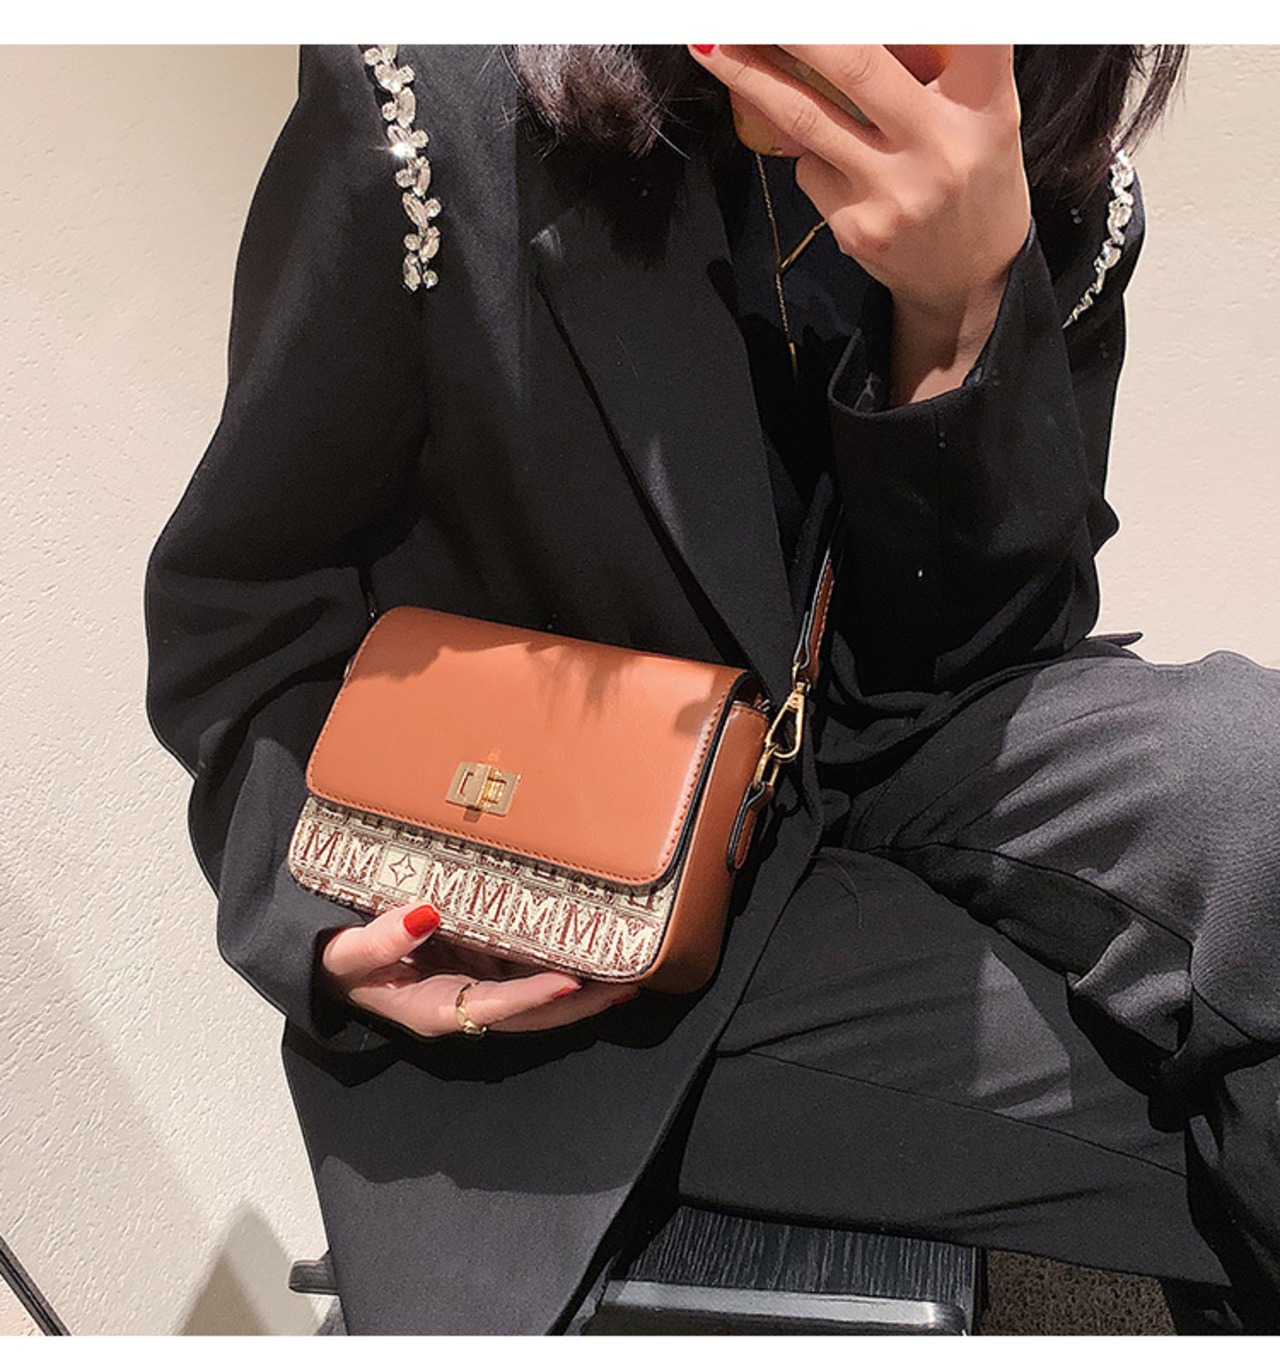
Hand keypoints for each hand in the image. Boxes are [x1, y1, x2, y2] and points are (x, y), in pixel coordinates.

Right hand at [320, 903, 639, 1037]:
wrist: (331, 965)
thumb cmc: (338, 962)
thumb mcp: (346, 954)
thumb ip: (381, 939)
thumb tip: (426, 914)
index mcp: (433, 1009)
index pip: (493, 1006)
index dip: (533, 997)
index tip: (572, 983)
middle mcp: (463, 1004)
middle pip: (531, 1014)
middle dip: (579, 1003)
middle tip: (627, 985)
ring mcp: (474, 987)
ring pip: (536, 996)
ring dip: (581, 988)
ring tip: (627, 971)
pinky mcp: (478, 967)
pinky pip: (525, 969)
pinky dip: (559, 962)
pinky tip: (592, 947)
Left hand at [687, 45, 1031, 404]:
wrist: (968, 278)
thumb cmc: (971, 174)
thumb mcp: (981, 114)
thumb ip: (938, 66)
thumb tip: (838, 36)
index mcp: (986, 107)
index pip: (969, 33)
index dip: (924, 12)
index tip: (865, 6)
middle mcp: (941, 147)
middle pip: (854, 65)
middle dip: (791, 29)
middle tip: (743, 11)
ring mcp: (893, 193)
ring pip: (806, 117)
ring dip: (749, 76)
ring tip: (709, 43)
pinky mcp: (856, 227)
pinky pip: (809, 168)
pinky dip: (807, 150)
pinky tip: (831, 159)